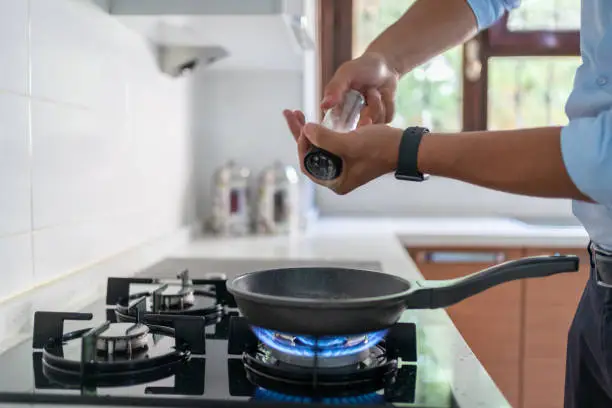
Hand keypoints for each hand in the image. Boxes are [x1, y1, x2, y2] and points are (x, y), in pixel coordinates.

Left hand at [283, 109, 401, 194]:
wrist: (405, 146)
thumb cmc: (379, 148)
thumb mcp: (348, 144)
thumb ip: (324, 139)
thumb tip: (304, 130)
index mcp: (335, 181)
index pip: (308, 164)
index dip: (302, 145)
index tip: (303, 129)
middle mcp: (337, 177)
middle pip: (310, 154)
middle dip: (300, 134)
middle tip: (291, 114)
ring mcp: (343, 166)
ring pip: (318, 147)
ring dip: (308, 130)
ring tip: (298, 114)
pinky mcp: (349, 155)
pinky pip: (328, 143)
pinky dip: (321, 131)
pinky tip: (314, 119)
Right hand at [322, 52, 398, 125]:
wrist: (384, 65)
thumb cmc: (362, 67)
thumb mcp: (346, 73)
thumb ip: (335, 88)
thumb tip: (324, 106)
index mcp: (338, 109)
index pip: (339, 127)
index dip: (351, 122)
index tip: (361, 110)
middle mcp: (352, 118)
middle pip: (361, 128)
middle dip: (369, 110)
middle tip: (371, 92)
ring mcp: (368, 119)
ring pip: (376, 123)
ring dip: (379, 104)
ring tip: (374, 90)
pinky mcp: (382, 118)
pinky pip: (387, 119)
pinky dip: (388, 105)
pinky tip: (384, 94)